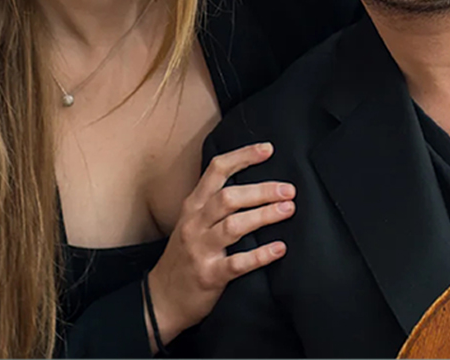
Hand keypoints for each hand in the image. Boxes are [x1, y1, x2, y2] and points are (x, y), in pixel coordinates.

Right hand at [145, 142, 293, 348]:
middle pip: (229, 197)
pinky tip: (279, 248)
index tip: (268, 149)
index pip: (217, 170)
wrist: (161, 300)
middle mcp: (195, 223)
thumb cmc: (184, 256)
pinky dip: (260, 254)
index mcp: (193, 206)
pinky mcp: (209, 276)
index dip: (242, 156)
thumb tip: (255, 184)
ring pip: (234, 226)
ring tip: (288, 209)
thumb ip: (214, 203)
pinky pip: (237, 263)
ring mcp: (200, 250)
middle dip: (262, 190)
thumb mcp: (191, 222)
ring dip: (264, 215)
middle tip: (288, 189)